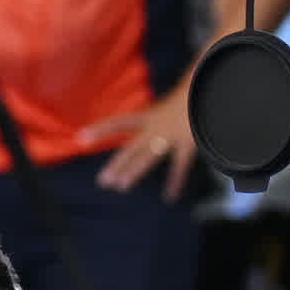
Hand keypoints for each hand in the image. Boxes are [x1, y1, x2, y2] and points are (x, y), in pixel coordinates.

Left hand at [91, 82, 199, 199]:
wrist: (209, 91)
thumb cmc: (190, 95)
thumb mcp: (171, 101)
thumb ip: (163, 109)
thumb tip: (155, 108)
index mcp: (149, 116)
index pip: (118, 123)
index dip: (100, 129)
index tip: (81, 138)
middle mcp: (154, 128)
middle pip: (130, 149)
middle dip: (117, 165)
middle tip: (102, 182)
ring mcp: (169, 137)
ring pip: (147, 158)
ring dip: (133, 172)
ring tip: (120, 187)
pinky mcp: (187, 145)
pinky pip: (179, 166)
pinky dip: (175, 182)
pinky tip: (169, 197)